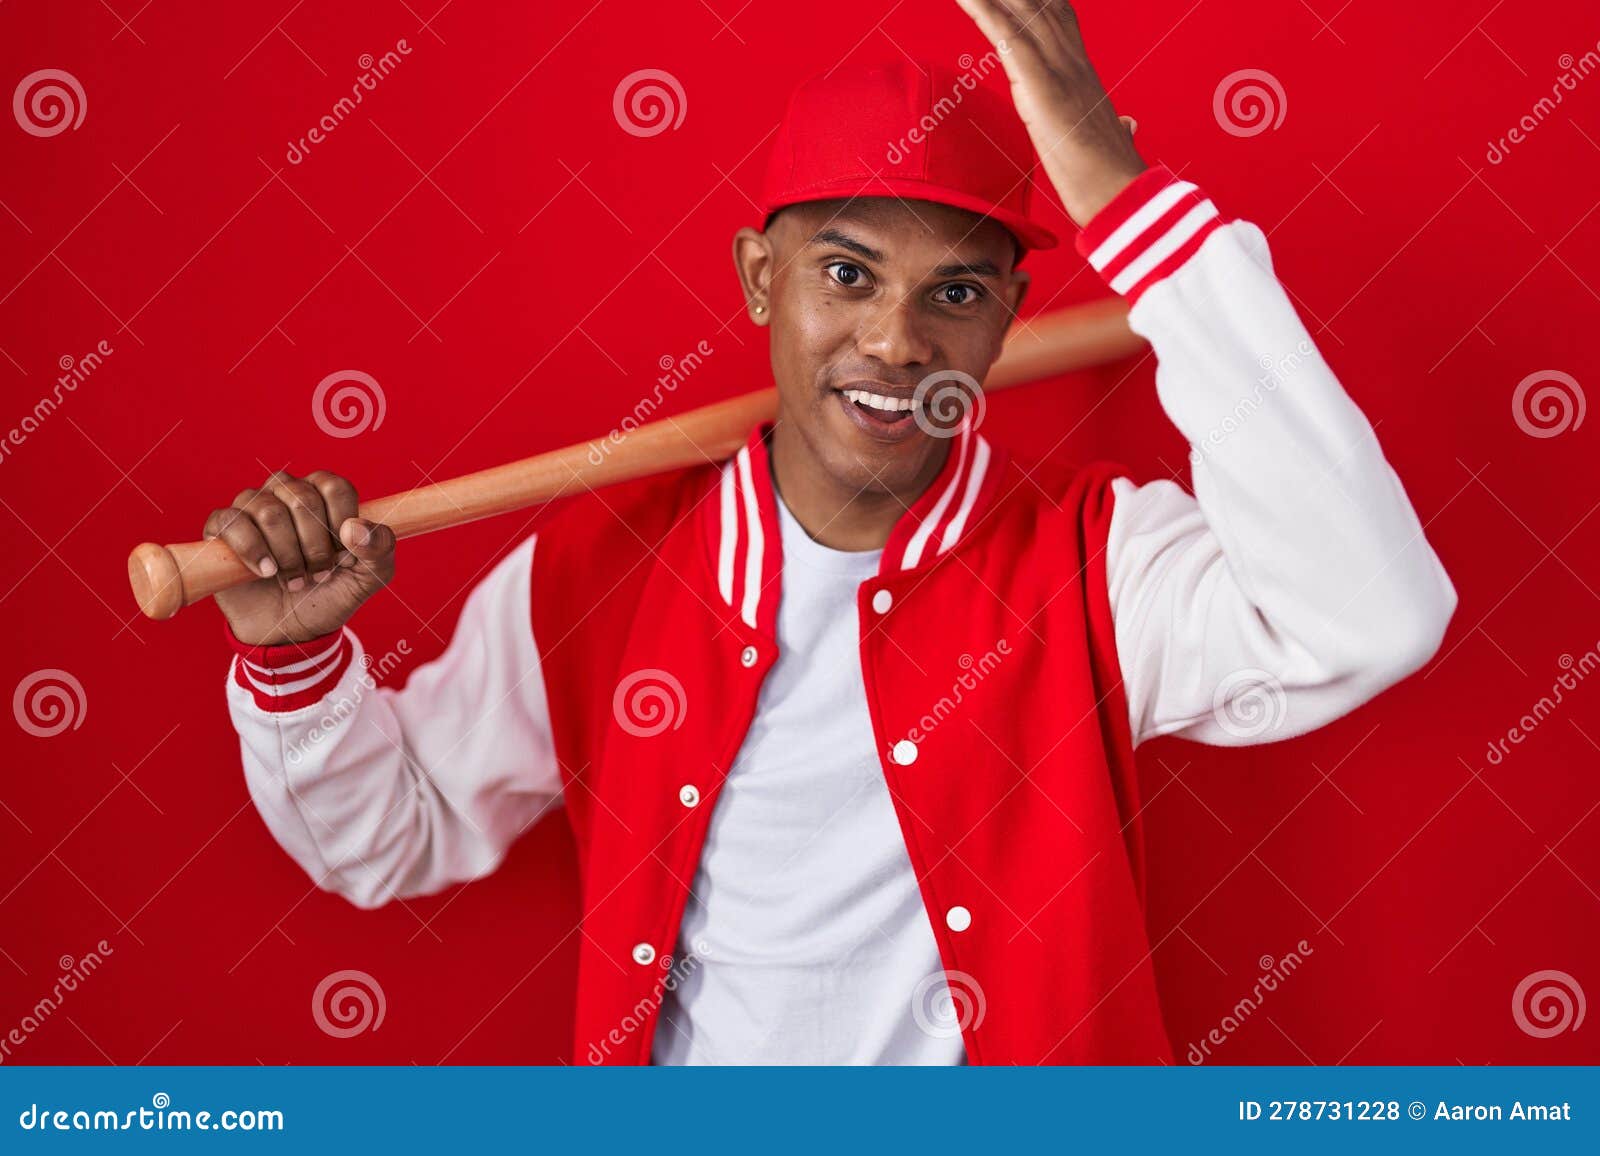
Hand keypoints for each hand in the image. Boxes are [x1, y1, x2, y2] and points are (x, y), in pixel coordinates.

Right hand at [204, 470, 395, 645]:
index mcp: (324, 495)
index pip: (334, 487)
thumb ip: (380, 548)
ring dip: (287, 555)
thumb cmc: (331, 594)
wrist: (292, 629)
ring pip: (269, 511)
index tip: (344, 555)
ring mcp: (252, 506)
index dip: (341, 525)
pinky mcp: (222, 526)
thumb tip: (355, 527)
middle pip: (302, 498)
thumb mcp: (370, 577)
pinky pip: (231, 522)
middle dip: (315, 546)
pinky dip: (253, 551)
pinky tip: (266, 572)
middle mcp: (287, 491)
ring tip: (294, 578)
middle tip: (319, 572)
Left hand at [954, 0, 1145, 226]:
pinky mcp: (1043, 89)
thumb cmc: (1113, 179)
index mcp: (1083, 74)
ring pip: (1023, 12)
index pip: (1060, 15)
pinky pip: (1008, 39)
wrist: (1123, 198)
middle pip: (1039, 3)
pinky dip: (985, 13)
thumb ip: (1115, 127)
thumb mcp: (1111, 142)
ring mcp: (1059, 72)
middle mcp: (1072, 62)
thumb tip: (1126, 125)